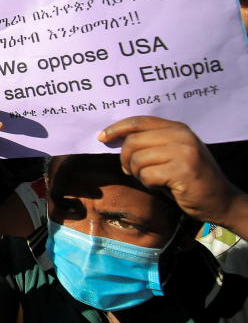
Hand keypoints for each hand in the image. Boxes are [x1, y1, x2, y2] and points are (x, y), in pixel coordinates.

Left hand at [99, 116, 245, 227]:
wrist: (221, 200)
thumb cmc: (190, 178)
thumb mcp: (173, 152)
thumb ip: (151, 142)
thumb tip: (114, 139)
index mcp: (177, 128)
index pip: (138, 121)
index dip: (116, 128)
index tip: (102, 137)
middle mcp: (181, 136)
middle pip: (132, 142)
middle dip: (126, 159)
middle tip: (132, 171)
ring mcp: (183, 152)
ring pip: (137, 160)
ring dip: (139, 174)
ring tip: (155, 179)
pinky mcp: (182, 170)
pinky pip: (147, 175)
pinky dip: (149, 184)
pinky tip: (163, 186)